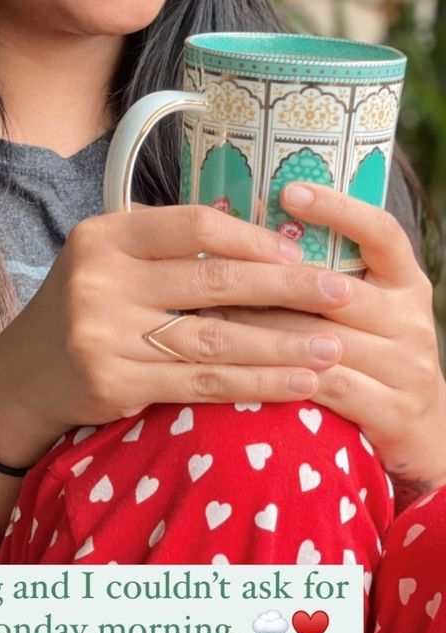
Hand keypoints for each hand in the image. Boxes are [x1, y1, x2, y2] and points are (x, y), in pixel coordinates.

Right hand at [0, 201, 378, 466]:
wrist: (20, 378)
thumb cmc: (84, 311)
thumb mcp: (110, 261)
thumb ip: (169, 248)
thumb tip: (264, 238)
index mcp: (104, 235)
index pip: (193, 225)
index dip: (253, 239)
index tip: (300, 253)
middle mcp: (99, 279)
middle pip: (213, 280)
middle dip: (286, 289)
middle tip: (340, 292)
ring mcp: (103, 333)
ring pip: (215, 338)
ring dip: (282, 344)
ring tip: (332, 345)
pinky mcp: (113, 382)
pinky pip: (201, 383)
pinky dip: (255, 384)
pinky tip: (296, 382)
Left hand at [212, 182, 445, 487]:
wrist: (426, 441)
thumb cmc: (375, 366)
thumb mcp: (366, 316)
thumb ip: (328, 281)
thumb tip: (254, 232)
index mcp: (407, 284)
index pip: (383, 233)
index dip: (340, 209)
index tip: (291, 191)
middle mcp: (413, 320)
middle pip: (337, 289)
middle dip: (269, 281)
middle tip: (211, 267)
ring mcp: (409, 367)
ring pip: (322, 338)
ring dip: (261, 329)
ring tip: (208, 317)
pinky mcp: (396, 411)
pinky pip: (328, 386)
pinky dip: (280, 375)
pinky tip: (240, 368)